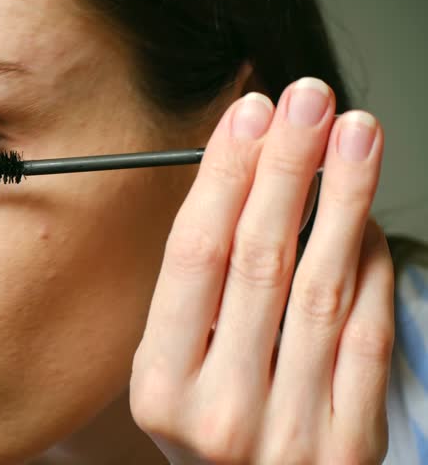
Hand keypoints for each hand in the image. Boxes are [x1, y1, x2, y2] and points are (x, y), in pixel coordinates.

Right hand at [130, 78, 393, 463]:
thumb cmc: (207, 431)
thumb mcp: (171, 374)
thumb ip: (195, 298)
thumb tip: (240, 184)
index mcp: (161, 388)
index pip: (193, 259)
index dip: (224, 178)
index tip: (249, 118)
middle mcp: (221, 412)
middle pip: (257, 261)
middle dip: (285, 167)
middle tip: (306, 102)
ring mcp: (290, 433)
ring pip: (320, 289)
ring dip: (341, 199)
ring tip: (353, 134)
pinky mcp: (349, 445)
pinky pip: (367, 337)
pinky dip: (370, 266)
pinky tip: (364, 216)